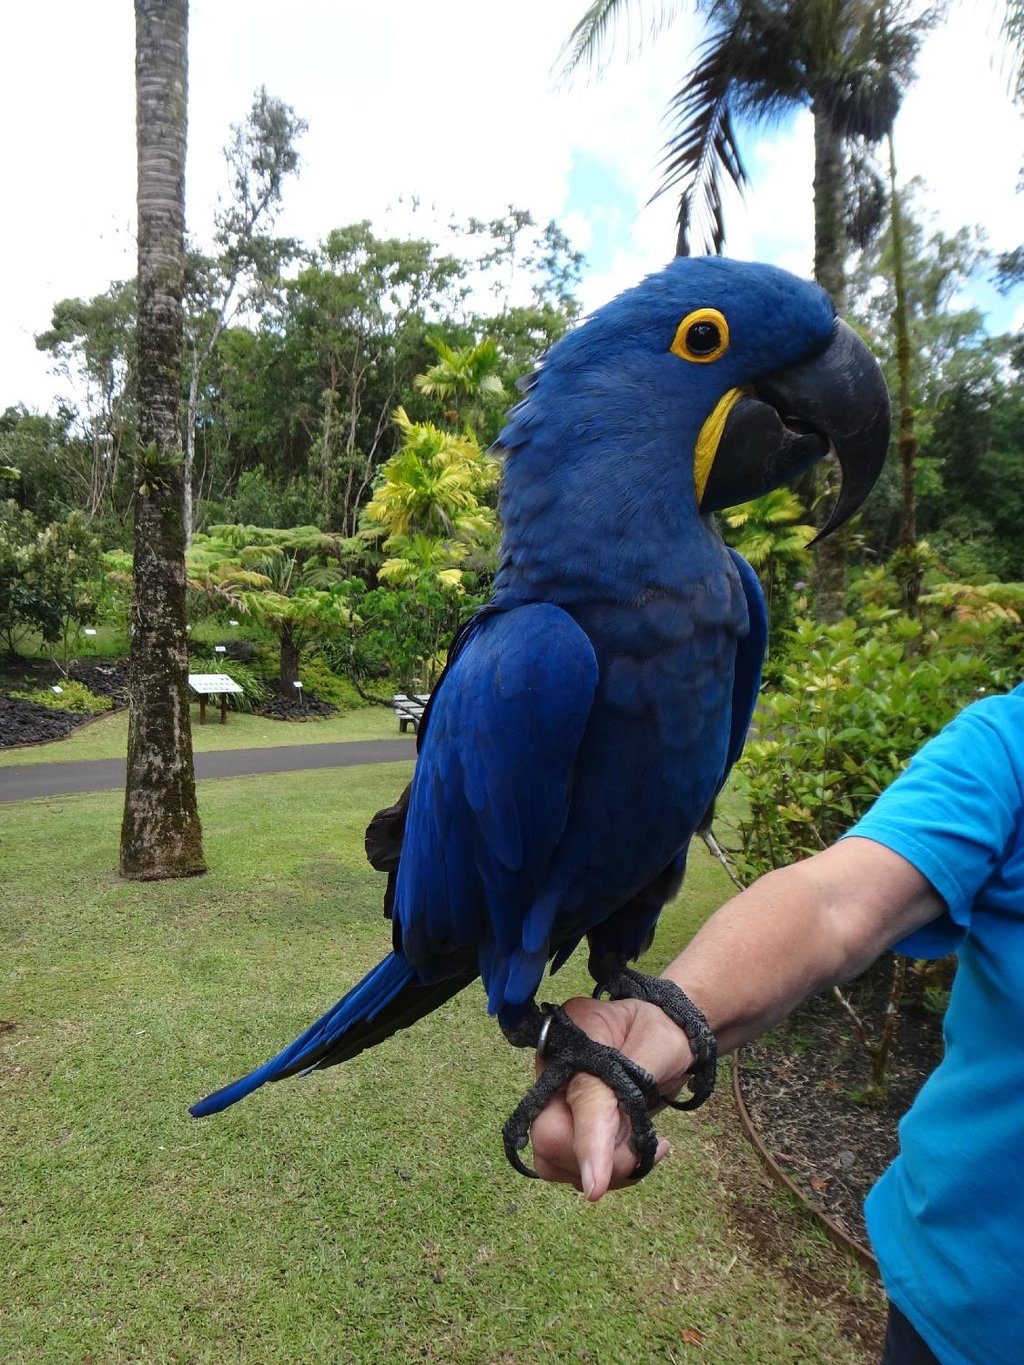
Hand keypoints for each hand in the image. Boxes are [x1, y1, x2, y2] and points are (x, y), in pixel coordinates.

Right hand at [528, 993, 693, 1200]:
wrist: (662, 1027)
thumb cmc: (663, 1032)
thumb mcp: (658, 1046)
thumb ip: (634, 1087)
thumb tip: (613, 1129)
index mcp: (573, 1041)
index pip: (577, 1099)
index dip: (587, 1144)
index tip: (595, 1189)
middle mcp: (552, 1073)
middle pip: (550, 1139)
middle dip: (598, 1161)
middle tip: (645, 1149)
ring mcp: (554, 1100)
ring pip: (557, 1162)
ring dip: (606, 1170)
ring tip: (648, 1147)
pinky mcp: (565, 1125)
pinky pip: (572, 1166)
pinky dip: (607, 1171)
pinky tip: (636, 1149)